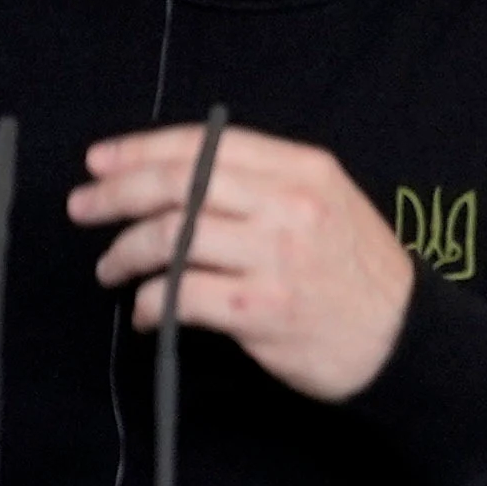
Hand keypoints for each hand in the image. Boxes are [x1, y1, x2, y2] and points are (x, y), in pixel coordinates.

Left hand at [76, 125, 419, 401]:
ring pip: (170, 238)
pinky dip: (149, 303)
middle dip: (115, 194)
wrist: (404, 340)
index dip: (140, 149)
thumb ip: (263, 181)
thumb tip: (177, 176)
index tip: (100, 162)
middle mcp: (288, 205)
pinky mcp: (262, 309)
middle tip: (82, 208)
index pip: (203, 144)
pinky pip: (180, 295)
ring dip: (124, 253)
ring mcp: (276, 257)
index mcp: (302, 169)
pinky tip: (145, 311)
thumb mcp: (327, 202)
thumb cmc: (357, 273)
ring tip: (110, 268)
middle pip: (177, 185)